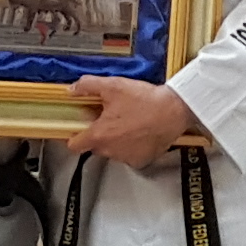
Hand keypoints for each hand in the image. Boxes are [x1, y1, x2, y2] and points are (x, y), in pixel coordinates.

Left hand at [70, 77, 196, 169]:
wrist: (173, 110)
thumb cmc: (145, 101)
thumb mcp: (112, 86)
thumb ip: (88, 86)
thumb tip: (72, 89)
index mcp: (99, 135)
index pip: (74, 146)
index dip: (74, 136)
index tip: (78, 129)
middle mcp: (110, 150)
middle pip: (95, 146)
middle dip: (99, 133)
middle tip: (109, 117)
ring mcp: (126, 157)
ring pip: (112, 150)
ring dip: (116, 140)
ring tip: (128, 122)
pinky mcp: (141, 160)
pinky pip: (129, 155)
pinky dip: (132, 146)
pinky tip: (139, 131)